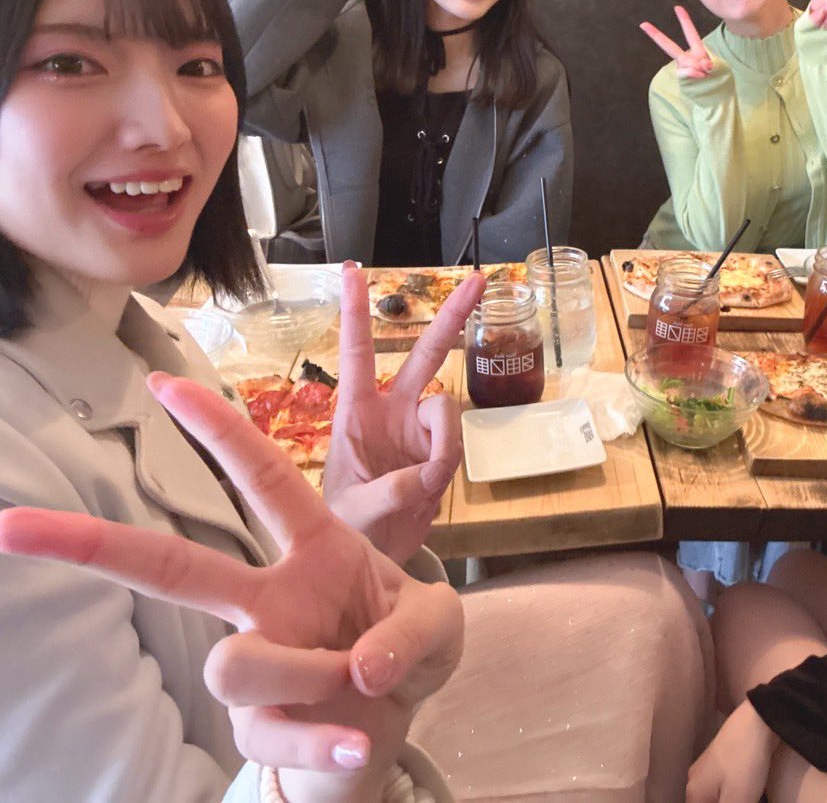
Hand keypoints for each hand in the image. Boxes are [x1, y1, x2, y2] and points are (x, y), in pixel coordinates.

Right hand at [0, 373, 463, 793]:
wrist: (395, 724)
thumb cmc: (404, 648)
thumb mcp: (437, 625)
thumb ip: (411, 633)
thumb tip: (358, 668)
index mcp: (314, 549)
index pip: (264, 480)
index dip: (222, 432)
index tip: (163, 382)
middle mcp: (268, 599)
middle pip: (170, 567)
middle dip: (89, 543)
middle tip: (3, 527)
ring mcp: (257, 662)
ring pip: (232, 663)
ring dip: (306, 674)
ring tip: (360, 684)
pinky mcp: (258, 725)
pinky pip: (272, 733)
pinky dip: (321, 743)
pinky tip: (359, 745)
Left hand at [323, 263, 485, 562]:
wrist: (372, 555)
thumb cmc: (349, 526)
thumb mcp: (355, 511)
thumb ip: (390, 490)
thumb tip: (427, 472)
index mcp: (355, 413)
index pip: (357, 353)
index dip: (355, 312)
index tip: (351, 271)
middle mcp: (392, 412)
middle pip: (426, 354)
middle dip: (452, 316)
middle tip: (477, 280)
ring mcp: (420, 431)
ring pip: (448, 409)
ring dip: (443, 442)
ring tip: (424, 481)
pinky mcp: (441, 452)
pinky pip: (457, 445)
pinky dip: (448, 465)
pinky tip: (429, 488)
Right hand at [641, 6, 715, 81]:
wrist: (714, 98)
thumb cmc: (716, 79)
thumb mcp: (717, 68)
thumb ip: (709, 64)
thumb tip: (701, 65)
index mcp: (698, 50)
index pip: (690, 33)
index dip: (685, 20)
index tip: (677, 7)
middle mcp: (687, 58)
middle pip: (670, 46)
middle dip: (656, 35)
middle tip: (643, 24)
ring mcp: (682, 68)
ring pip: (687, 62)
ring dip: (700, 68)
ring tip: (706, 74)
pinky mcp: (681, 79)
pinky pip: (687, 72)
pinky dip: (696, 75)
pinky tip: (701, 78)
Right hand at [686, 701, 777, 802]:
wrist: (758, 721)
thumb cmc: (745, 763)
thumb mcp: (737, 801)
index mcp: (693, 794)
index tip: (737, 802)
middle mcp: (695, 782)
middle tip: (747, 798)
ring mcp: (708, 770)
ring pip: (716, 799)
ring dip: (732, 801)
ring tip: (750, 796)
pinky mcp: (723, 761)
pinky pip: (724, 789)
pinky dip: (735, 797)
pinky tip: (750, 795)